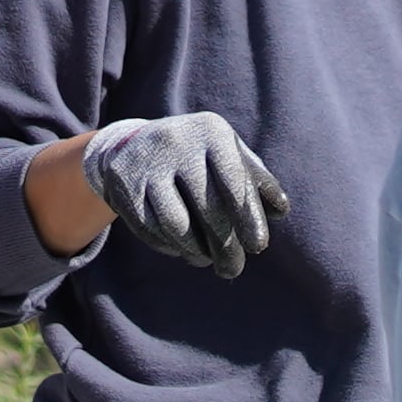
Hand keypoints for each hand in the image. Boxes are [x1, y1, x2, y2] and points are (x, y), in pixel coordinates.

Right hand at [82, 113, 288, 275]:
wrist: (130, 144)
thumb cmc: (196, 155)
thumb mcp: (227, 155)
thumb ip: (255, 180)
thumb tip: (279, 211)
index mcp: (211, 132)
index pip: (234, 180)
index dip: (248, 216)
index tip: (259, 246)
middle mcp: (176, 142)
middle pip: (207, 207)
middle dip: (225, 245)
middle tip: (233, 269)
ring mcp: (146, 163)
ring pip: (176, 223)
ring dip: (196, 251)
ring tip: (207, 260)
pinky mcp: (122, 184)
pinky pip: (149, 227)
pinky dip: (169, 246)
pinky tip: (181, 249)